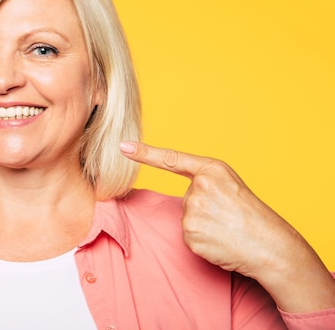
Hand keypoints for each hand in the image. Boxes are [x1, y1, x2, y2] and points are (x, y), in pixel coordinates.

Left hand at [120, 142, 334, 311]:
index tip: (123, 146)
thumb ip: (205, 183)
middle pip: (186, 199)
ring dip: (202, 227)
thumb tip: (187, 198)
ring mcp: (194, 210)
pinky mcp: (190, 233)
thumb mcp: (231, 186)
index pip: (172, 159)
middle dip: (203, 211)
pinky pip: (188, 237)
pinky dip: (202, 242)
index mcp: (211, 170)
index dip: (145, 153)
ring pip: (186, 219)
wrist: (271, 247)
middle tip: (228, 218)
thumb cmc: (252, 216)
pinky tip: (220, 241)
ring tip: (227, 230)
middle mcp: (200, 187)